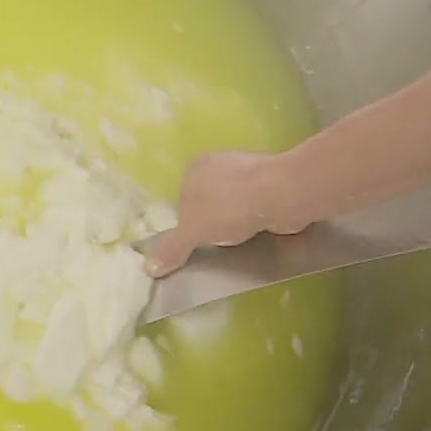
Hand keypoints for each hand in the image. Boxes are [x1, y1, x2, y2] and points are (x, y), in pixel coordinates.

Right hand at [145, 150, 308, 276]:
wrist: (281, 195)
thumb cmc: (228, 207)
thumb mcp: (193, 232)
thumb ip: (172, 249)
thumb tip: (149, 268)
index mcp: (196, 167)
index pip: (184, 201)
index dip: (190, 224)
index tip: (200, 241)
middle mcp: (220, 163)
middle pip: (210, 202)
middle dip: (215, 223)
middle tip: (220, 244)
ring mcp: (249, 171)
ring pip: (235, 205)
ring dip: (238, 221)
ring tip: (243, 239)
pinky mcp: (273, 183)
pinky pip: (258, 206)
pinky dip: (258, 219)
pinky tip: (260, 231)